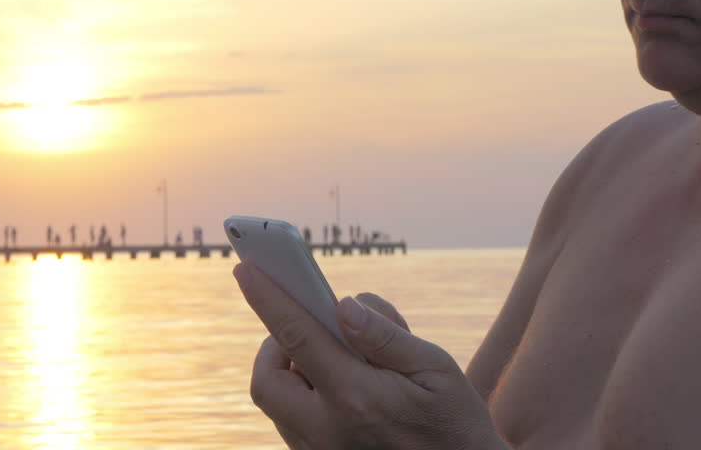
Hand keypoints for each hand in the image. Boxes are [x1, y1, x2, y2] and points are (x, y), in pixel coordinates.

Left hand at [234, 263, 505, 449]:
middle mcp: (328, 431)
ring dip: (292, 373)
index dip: (268, 298)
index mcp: (357, 397)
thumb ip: (386, 335)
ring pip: (277, 407)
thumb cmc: (455, 422)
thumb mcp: (437, 368)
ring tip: (337, 359)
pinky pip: (293, 425)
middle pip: (267, 381)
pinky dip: (303, 397)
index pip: (297, 336)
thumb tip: (345, 305)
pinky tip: (341, 388)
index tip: (245, 270)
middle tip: (309, 327)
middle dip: (274, 346)